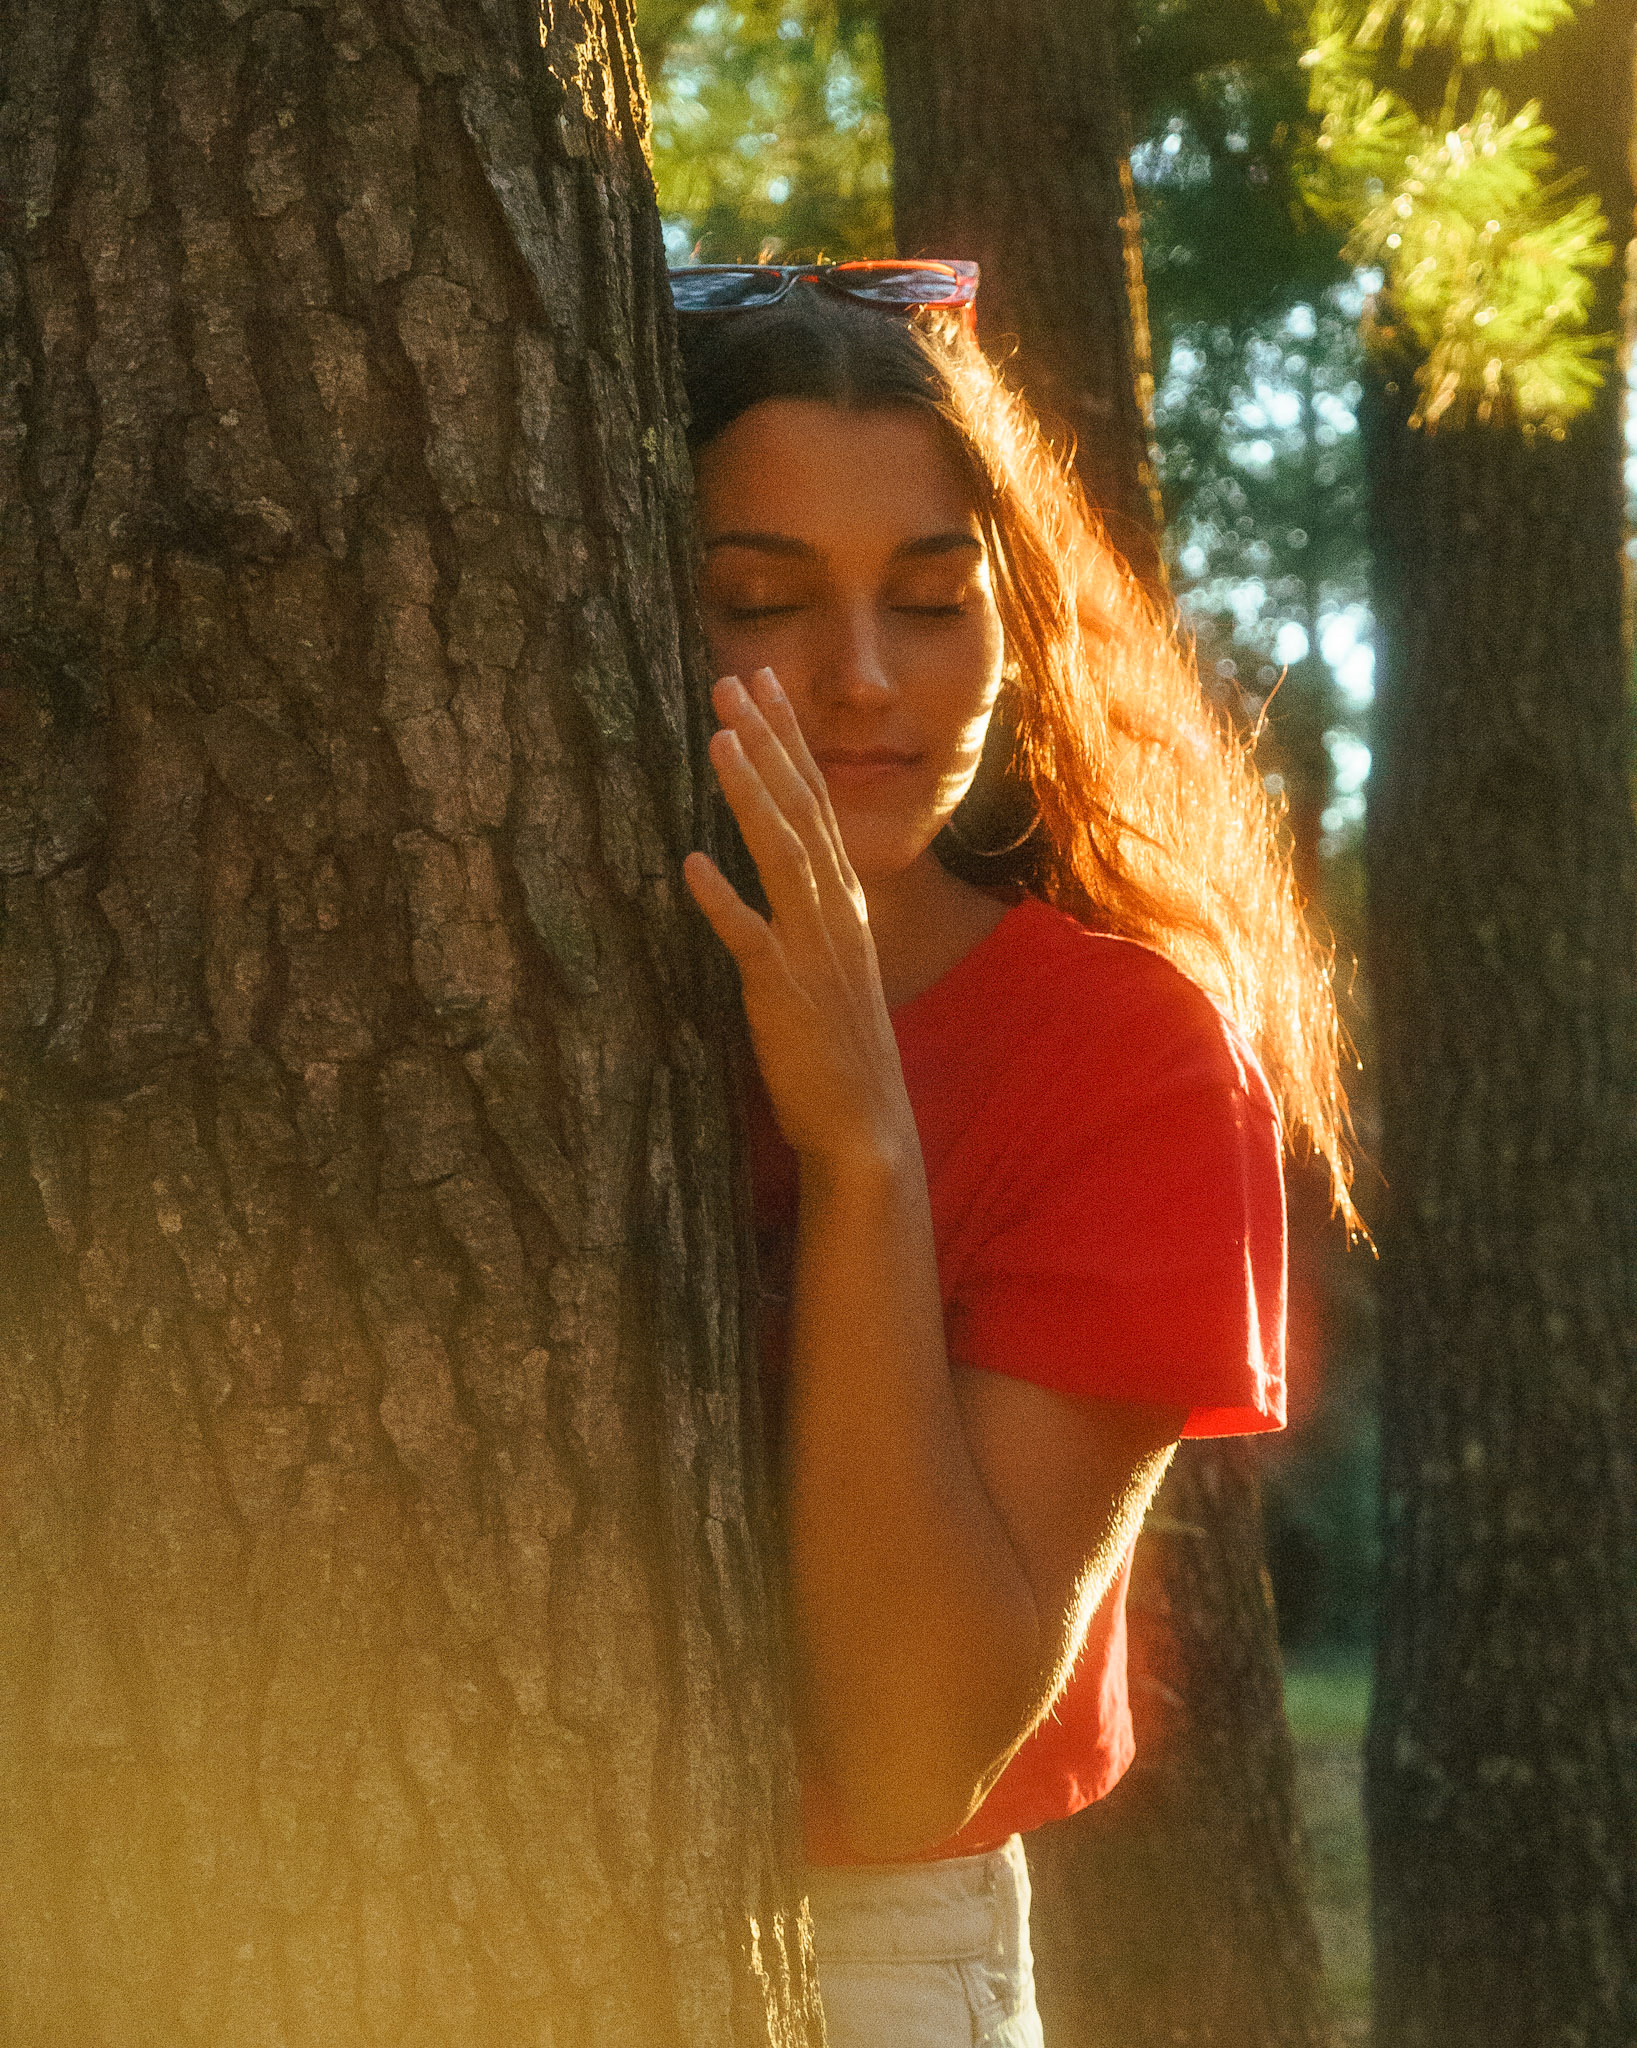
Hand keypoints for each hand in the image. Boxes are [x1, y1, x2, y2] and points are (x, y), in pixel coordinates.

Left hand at [684, 669, 916, 1173]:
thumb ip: (805, 913)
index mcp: (844, 901)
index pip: (817, 802)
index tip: (766, 686)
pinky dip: (723, 900)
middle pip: (801, 809)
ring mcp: (813, 948)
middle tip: (734, 681)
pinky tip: (691, 863)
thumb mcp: (830, 964)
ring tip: (719, 738)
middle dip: (767, 741)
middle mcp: (835, 911)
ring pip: (782, 854)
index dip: (789, 741)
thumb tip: (767, 870)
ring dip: (751, 794)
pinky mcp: (784, 992)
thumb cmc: (838, 1050)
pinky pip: (750, 938)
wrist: (865, 1125)